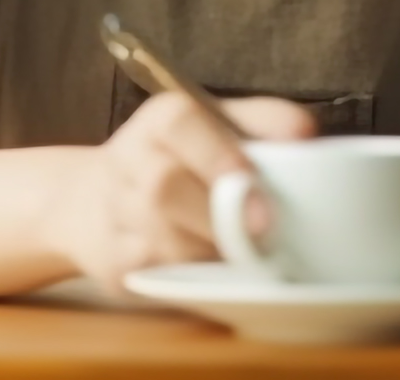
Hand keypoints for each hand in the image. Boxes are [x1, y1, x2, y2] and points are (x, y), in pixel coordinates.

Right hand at [37, 94, 314, 292]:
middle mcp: (129, 161)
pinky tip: (207, 270)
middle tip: (262, 230)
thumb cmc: (181, 163)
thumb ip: (262, 123)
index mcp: (159, 121)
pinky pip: (156, 279)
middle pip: (162, 186)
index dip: (217, 153)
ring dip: (208, 251)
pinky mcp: (114, 265)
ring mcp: (115, 216)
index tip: (253, 180)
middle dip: (218, 214)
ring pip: (162, 241)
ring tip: (238, 250)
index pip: (179, 122)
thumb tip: (304, 134)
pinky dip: (191, 279)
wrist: (95, 204)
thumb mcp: (218, 128)